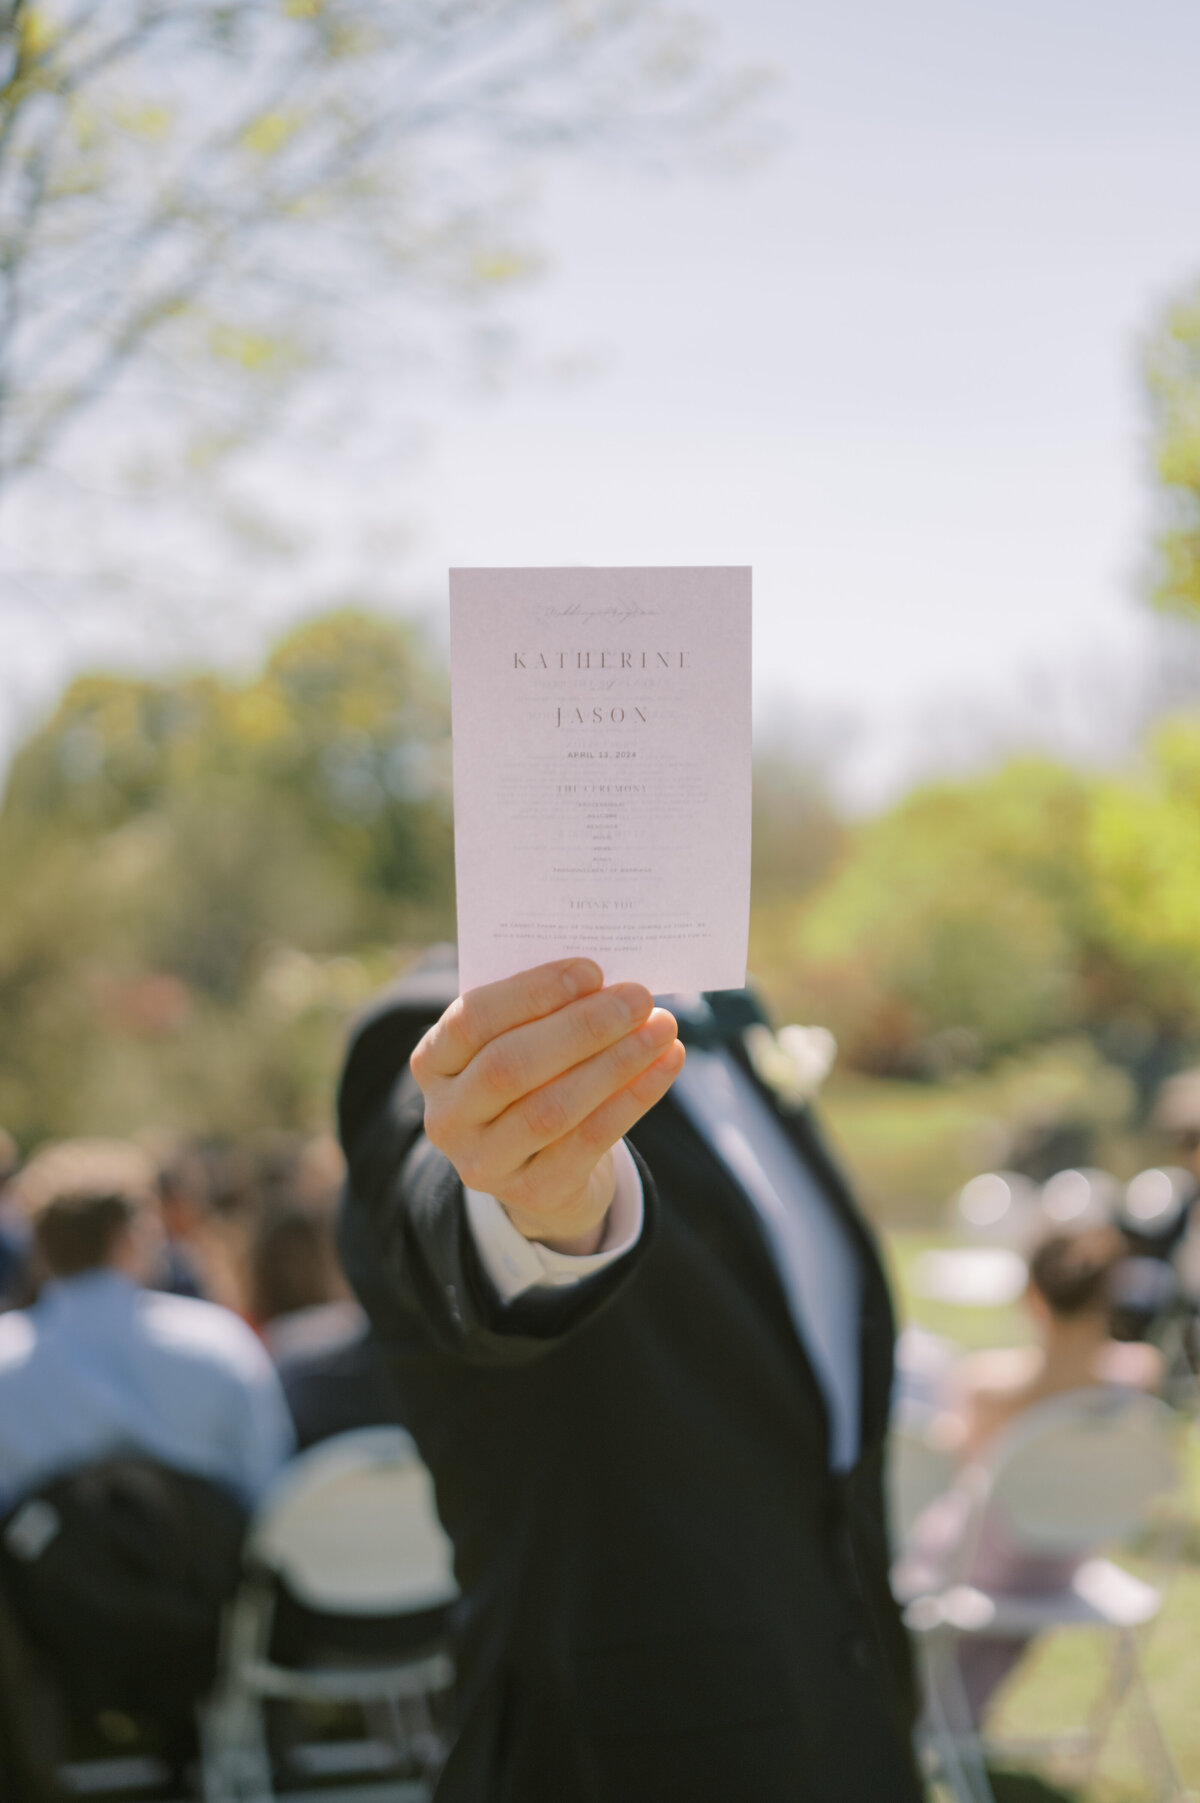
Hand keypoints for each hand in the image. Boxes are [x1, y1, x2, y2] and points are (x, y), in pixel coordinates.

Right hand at [410, 959, 684, 1254]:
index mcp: (432, 1063)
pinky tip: (666, 1063)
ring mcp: (484, 1162)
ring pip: (553, 1108)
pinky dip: (634, 1097)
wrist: (540, 1170)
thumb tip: (608, 979)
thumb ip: (541, 1011)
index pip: (472, 1020)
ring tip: (662, 1028)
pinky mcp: (532, 1193)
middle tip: (638, 998)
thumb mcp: (516, 1042)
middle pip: (511, 1066)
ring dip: (616, 1062)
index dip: (531, 993)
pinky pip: (590, 1140)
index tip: (592, 971)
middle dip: (582, 1027)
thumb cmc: (532, 1078)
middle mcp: (446, 1117)